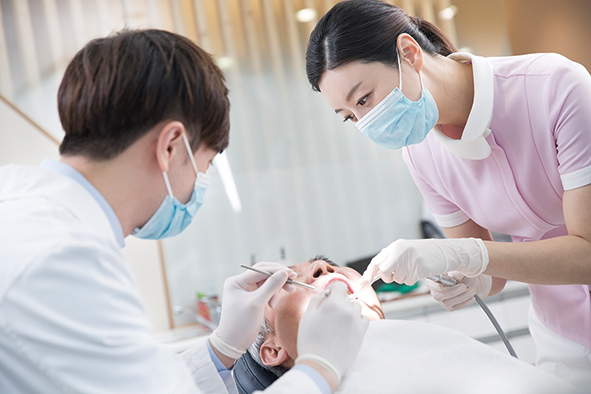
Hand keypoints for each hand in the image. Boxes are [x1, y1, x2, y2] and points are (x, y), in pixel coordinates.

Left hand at [210, 262, 294, 359]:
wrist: (233, 342)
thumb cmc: (240, 323)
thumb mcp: (257, 303)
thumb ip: (271, 286)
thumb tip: (284, 273)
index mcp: (237, 281)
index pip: (260, 270)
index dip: (276, 270)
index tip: (291, 273)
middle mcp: (240, 283)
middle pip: (263, 274)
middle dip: (278, 277)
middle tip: (292, 281)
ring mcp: (246, 291)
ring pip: (266, 282)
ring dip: (276, 287)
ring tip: (284, 295)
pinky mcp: (252, 298)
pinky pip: (265, 290)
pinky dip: (272, 294)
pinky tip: (273, 303)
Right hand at [296, 281, 368, 385]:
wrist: (321, 364)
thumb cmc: (311, 341)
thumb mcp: (307, 316)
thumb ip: (317, 300)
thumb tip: (325, 293)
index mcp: (333, 303)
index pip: (340, 285)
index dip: (333, 288)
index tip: (329, 295)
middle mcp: (348, 309)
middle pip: (347, 297)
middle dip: (338, 301)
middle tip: (328, 314)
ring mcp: (356, 321)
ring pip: (356, 307)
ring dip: (348, 310)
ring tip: (337, 322)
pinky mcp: (362, 332)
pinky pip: (363, 318)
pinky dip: (357, 319)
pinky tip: (347, 327)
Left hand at [361, 238, 488, 285]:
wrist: (444, 251)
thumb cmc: (422, 253)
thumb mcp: (403, 252)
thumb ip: (389, 260)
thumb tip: (374, 274)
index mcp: (394, 247)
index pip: (376, 262)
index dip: (368, 274)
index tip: (362, 284)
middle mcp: (400, 252)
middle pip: (384, 273)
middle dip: (388, 278)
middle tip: (397, 273)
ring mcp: (410, 260)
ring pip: (397, 279)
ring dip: (404, 278)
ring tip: (413, 268)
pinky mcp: (419, 268)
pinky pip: (409, 281)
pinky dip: (413, 279)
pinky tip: (420, 270)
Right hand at [426, 271, 491, 310]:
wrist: (472, 283)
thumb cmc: (463, 276)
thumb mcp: (460, 271)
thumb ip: (455, 274)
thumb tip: (452, 277)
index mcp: (435, 280)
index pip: (429, 283)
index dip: (433, 286)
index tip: (440, 286)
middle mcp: (436, 291)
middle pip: (438, 295)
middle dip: (452, 292)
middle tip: (463, 286)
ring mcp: (443, 300)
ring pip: (448, 302)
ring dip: (462, 296)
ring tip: (471, 290)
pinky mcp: (450, 307)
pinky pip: (456, 307)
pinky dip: (465, 302)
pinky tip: (471, 297)